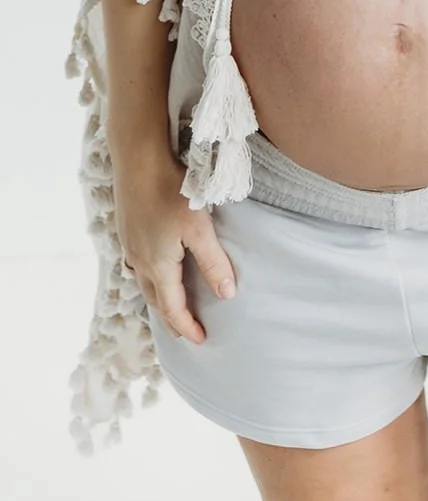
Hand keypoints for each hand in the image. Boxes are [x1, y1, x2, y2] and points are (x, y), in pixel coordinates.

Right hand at [111, 146, 237, 343]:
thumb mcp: (200, 228)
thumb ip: (213, 262)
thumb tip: (226, 296)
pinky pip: (138, 265)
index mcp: (158, 265)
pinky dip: (151, 278)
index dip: (187, 327)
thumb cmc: (172, 190)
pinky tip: (156, 267)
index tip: (201, 341)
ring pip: (145, 283)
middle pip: (156, 300)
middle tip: (186, 331)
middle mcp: (139, 261)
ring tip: (172, 304)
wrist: (138, 159)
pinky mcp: (127, 230)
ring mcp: (130, 245)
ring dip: (160, 298)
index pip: (173, 308)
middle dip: (171, 318)